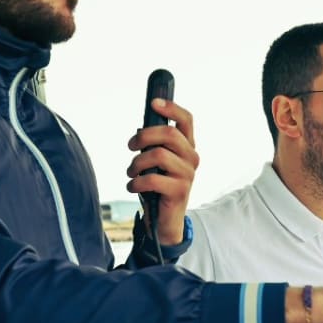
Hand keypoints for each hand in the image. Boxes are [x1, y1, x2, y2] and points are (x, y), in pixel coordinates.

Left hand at [126, 98, 198, 244]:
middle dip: (144, 136)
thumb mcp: (157, 162)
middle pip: (168, 134)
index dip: (171, 107)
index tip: (153, 102)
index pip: (186, 119)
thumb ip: (154, 144)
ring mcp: (187, 174)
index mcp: (187, 146)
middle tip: (131, 146)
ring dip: (137, 163)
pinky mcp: (179, 191)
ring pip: (158, 155)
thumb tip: (139, 130)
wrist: (165, 220)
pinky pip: (153, 179)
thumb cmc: (158, 186)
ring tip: (131, 172)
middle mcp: (191, 157)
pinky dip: (136, 182)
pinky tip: (133, 186)